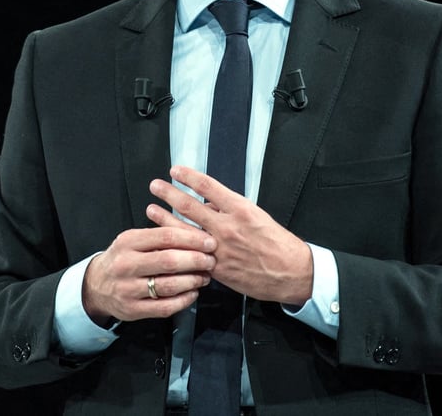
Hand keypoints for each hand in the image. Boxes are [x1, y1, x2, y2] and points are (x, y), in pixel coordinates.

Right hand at [82, 224, 215, 325]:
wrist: (95, 285)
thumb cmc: (122, 258)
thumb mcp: (132, 239)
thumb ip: (159, 235)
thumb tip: (195, 232)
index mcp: (128, 242)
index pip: (165, 237)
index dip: (192, 239)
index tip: (209, 241)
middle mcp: (126, 265)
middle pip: (169, 261)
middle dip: (196, 260)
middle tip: (211, 260)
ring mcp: (128, 289)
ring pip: (169, 285)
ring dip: (193, 281)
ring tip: (204, 276)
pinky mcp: (133, 310)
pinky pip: (165, 306)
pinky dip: (184, 300)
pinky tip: (193, 292)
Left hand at [148, 165, 313, 306]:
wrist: (290, 271)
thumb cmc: (276, 241)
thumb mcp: (256, 215)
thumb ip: (229, 208)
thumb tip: (207, 202)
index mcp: (239, 209)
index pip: (207, 186)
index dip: (188, 177)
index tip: (176, 170)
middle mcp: (227, 227)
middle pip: (190, 206)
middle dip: (169, 194)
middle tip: (155, 185)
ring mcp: (219, 249)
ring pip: (185, 231)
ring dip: (165, 219)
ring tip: (151, 209)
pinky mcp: (216, 268)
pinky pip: (191, 254)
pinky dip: (177, 246)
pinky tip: (164, 241)